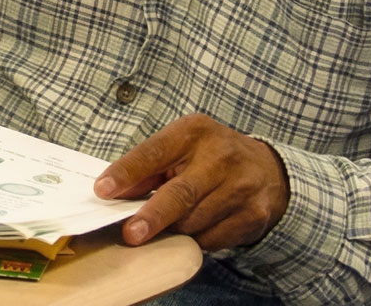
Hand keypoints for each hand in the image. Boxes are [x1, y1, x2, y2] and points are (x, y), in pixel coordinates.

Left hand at [93, 113, 289, 250]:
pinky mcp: (253, 216)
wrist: (267, 168)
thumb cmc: (210, 154)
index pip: (153, 152)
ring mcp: (239, 188)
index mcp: (192, 131)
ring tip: (161, 228)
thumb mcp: (180, 145)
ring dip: (172, 230)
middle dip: (152, 216)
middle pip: (179, 193)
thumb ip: (147, 167)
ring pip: (195, 221)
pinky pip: (213, 238)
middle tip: (130, 234)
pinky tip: (191, 230)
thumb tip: (112, 192)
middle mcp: (218, 157)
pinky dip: (195, 239)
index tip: (103, 190)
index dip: (126, 172)